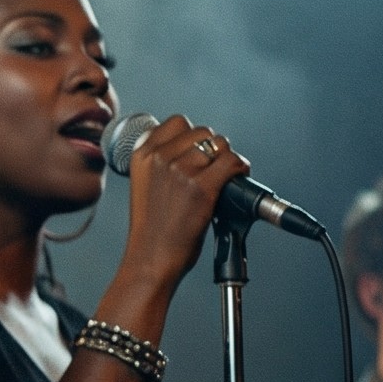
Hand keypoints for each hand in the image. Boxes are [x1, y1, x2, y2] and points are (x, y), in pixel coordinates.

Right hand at [113, 115, 250, 296]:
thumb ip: (163, 162)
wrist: (150, 258)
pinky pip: (233, 162)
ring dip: (226, 160)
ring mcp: (180, 170)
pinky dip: (240, 170)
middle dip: (211, 150)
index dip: (192, 137)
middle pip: (203, 132)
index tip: (196, 154)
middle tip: (210, 172)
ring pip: (220, 145)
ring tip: (221, 180)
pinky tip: (233, 182)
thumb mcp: (145, 185)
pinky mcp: (202, 186)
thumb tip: (198, 148)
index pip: (178, 123)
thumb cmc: (151, 229)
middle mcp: (160, 158)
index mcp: (141, 154)